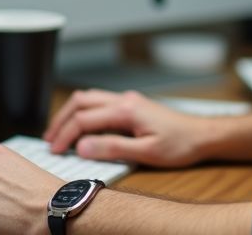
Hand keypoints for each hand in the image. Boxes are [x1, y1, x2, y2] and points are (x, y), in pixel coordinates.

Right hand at [44, 89, 210, 166]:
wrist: (202, 135)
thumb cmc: (180, 144)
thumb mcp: (146, 152)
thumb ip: (113, 148)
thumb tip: (83, 146)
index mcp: (126, 110)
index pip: (84, 119)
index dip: (65, 135)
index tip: (55, 150)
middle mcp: (125, 100)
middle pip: (81, 102)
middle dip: (62, 119)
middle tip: (50, 139)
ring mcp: (128, 100)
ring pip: (89, 98)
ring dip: (72, 113)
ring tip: (60, 132)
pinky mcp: (132, 105)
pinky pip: (100, 103)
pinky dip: (84, 112)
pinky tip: (83, 126)